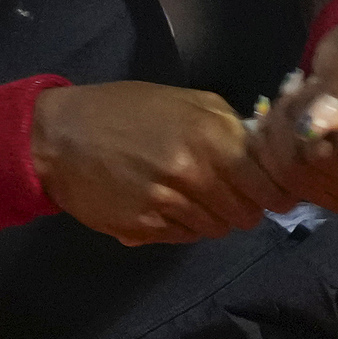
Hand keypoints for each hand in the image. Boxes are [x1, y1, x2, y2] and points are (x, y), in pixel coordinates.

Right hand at [31, 81, 298, 244]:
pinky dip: (183, 227)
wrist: (60, 136)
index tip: (277, 195)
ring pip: (215, 229)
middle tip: (229, 194)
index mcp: (210, 135)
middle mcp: (193, 173)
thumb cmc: (125, 110)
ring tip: (192, 197)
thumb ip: (228, 125)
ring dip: (212, 218)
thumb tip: (261, 156)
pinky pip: (183, 238)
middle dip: (243, 207)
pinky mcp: (144, 228)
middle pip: (245, 214)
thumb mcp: (185, 100)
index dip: (275, 193)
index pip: (266, 184)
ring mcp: (168, 204)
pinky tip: (167, 205)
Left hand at [254, 20, 337, 214]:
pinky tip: (283, 116)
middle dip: (302, 118)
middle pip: (324, 169)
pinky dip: (272, 140)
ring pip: (294, 172)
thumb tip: (315, 124)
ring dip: (283, 124)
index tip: (329, 91)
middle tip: (311, 84)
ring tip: (299, 94)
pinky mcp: (318, 195)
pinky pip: (278, 179)